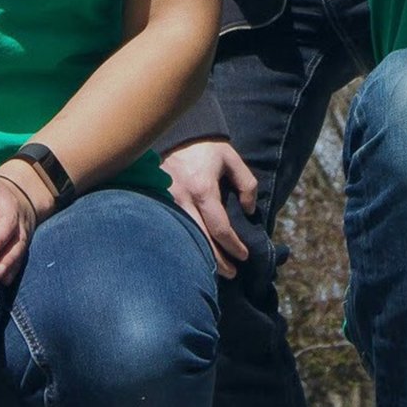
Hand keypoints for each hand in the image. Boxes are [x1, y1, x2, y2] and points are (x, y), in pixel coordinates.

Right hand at [161, 138, 256, 279]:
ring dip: (200, 257)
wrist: (173, 133)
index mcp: (203, 189)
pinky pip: (171, 229)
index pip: (220, 228)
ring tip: (213, 270)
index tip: (244, 255)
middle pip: (201, 240)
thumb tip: (249, 210)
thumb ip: (247, 184)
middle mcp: (182, 199)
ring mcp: (166, 203)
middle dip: (218, 261)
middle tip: (232, 273)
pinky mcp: (156, 203)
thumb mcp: (232, 159)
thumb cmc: (205, 148)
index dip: (234, 246)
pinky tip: (192, 253)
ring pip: (184, 238)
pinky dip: (184, 244)